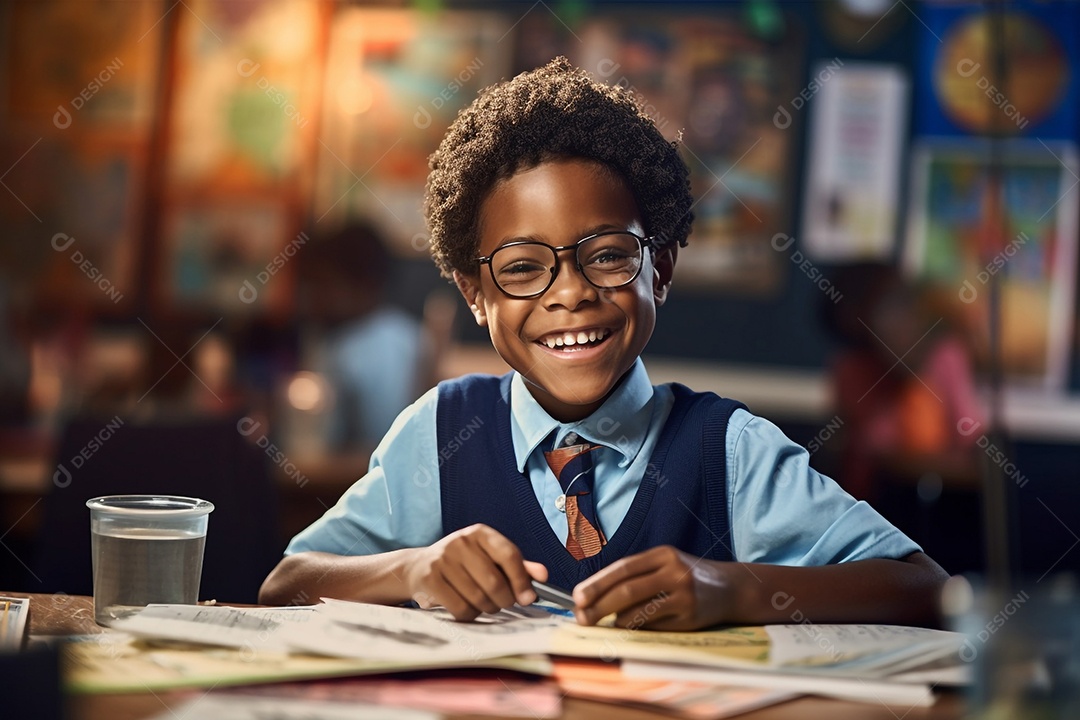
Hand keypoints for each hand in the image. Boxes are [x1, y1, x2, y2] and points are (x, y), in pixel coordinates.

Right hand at [404, 524, 547, 620]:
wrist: (418, 566)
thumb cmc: (463, 564)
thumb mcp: (489, 558)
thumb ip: (517, 566)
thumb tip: (543, 576)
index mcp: (481, 533)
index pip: (509, 555)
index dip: (522, 580)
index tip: (528, 599)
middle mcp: (461, 541)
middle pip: (495, 582)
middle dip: (504, 600)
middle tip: (503, 603)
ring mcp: (444, 559)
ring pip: (479, 598)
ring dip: (486, 609)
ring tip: (483, 603)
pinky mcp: (430, 578)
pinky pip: (460, 608)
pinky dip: (469, 614)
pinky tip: (466, 607)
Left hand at [572, 546, 743, 630]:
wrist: (729, 588)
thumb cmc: (685, 575)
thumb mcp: (664, 563)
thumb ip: (636, 574)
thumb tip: (595, 595)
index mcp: (663, 554)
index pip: (623, 568)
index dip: (597, 583)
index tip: (577, 597)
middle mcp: (674, 572)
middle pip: (628, 591)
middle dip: (599, 606)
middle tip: (581, 617)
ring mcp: (684, 596)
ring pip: (639, 612)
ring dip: (616, 620)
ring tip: (606, 621)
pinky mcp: (690, 618)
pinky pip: (654, 626)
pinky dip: (636, 627)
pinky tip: (629, 626)